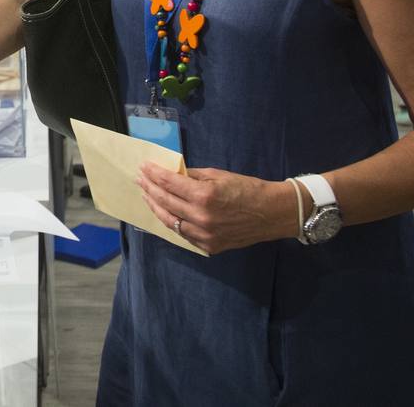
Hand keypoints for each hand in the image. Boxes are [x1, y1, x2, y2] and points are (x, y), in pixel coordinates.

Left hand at [136, 163, 297, 254]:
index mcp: (204, 196)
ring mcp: (204, 235)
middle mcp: (201, 217)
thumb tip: (172, 174)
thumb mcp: (219, 175)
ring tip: (146, 195)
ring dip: (155, 206)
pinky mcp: (209, 246)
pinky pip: (183, 234)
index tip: (144, 167)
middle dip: (149, 188)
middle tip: (140, 178)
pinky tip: (164, 212)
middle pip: (165, 202)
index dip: (154, 174)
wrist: (273, 214)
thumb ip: (193, 176)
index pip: (169, 183)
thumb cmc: (248, 189)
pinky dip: (172, 221)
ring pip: (169, 221)